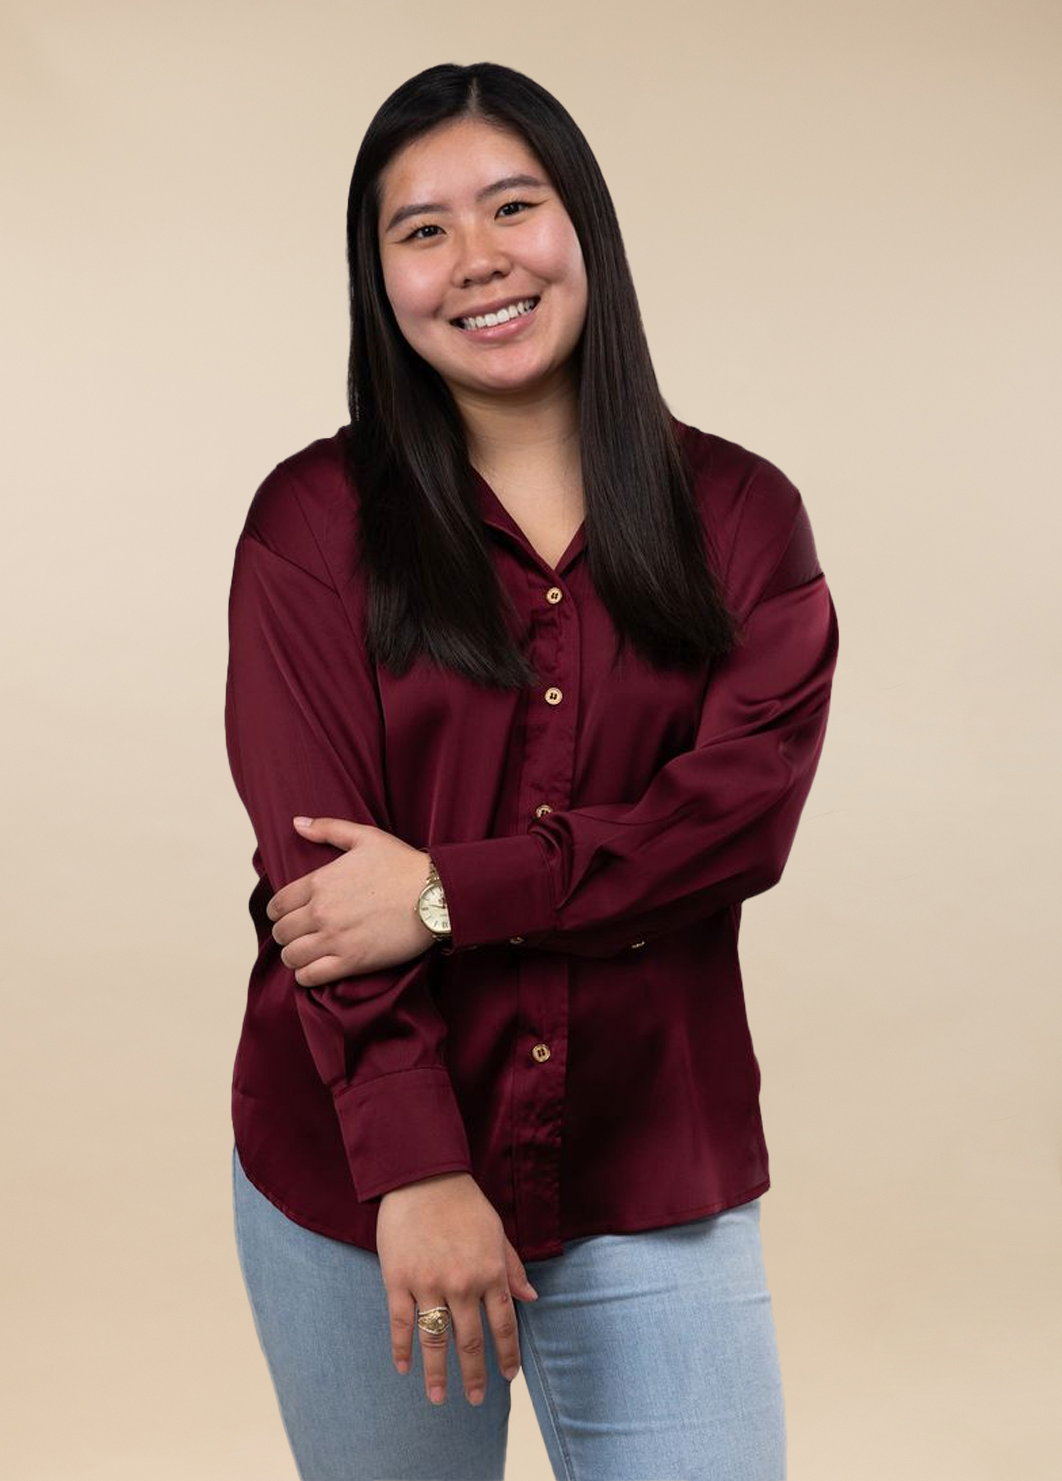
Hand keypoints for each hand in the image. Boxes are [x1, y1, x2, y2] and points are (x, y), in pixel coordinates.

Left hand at [265, 817, 436, 982]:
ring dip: (295, 956)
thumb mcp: (366, 837)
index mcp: (320, 882)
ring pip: (291, 957)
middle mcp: (321, 911)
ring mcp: (335, 938)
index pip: (277, 905)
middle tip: (300, 935)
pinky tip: (315, 969)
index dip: (279, 912)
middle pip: (281, 933)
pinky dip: (306, 976)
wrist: (436, 894)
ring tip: (306, 953)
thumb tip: (296, 822)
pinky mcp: (352, 961)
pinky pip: (310, 977)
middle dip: (287, 935)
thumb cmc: (403, 864)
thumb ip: (328, 829)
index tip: (289, 916)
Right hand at [377, 1172, 537, 1406]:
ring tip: (438, 1398)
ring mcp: (429, 1284)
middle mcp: (462, 1284)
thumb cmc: (464, 1203)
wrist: (424, 1176)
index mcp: (490, 1272)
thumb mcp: (497, 1232)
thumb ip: (512, 1268)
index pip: (503, 1325)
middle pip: (470, 1341)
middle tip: (475, 1399)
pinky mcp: (398, 1280)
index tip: (507, 1377)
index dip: (506, 1354)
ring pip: (435, 1340)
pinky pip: (401, 1324)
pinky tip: (405, 1368)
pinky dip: (402, 1349)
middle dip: (474, 1374)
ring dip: (438, 1374)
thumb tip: (531, 1299)